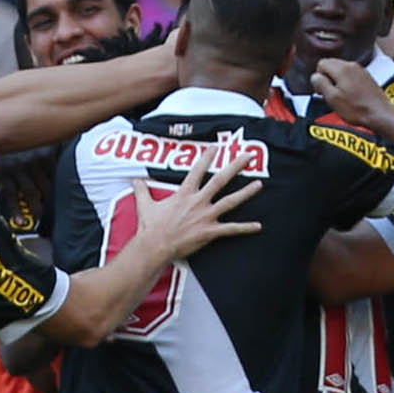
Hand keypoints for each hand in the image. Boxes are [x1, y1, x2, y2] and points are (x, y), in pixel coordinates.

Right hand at [129, 155, 262, 264]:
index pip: (198, 170)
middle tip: (248, 156)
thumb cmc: (150, 227)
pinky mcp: (210, 232)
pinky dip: (245, 228)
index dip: (207, 157)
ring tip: (259, 184)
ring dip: (246, 193)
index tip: (216, 146)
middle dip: (236, 166)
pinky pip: (231, 230)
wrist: (154, 246)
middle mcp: (198, 201)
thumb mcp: (145, 205)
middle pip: (220, 180)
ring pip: (230, 201)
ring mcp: (206, 216)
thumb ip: (142, 190)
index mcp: (184, 193)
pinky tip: (258, 226)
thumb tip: (134, 180)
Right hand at [309, 58, 390, 128]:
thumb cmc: (357, 109)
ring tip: (341, 96)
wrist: (379, 113)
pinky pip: (351, 75)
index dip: (319, 77)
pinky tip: (351, 95)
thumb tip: (315, 76)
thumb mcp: (332, 98)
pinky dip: (347, 82)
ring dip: (338, 80)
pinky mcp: (366, 76)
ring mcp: (360, 70)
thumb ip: (320, 84)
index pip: (321, 63)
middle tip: (331, 94)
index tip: (322, 90)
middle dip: (328, 77)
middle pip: (331, 64)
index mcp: (341, 69)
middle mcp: (351, 65)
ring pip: (341, 69)